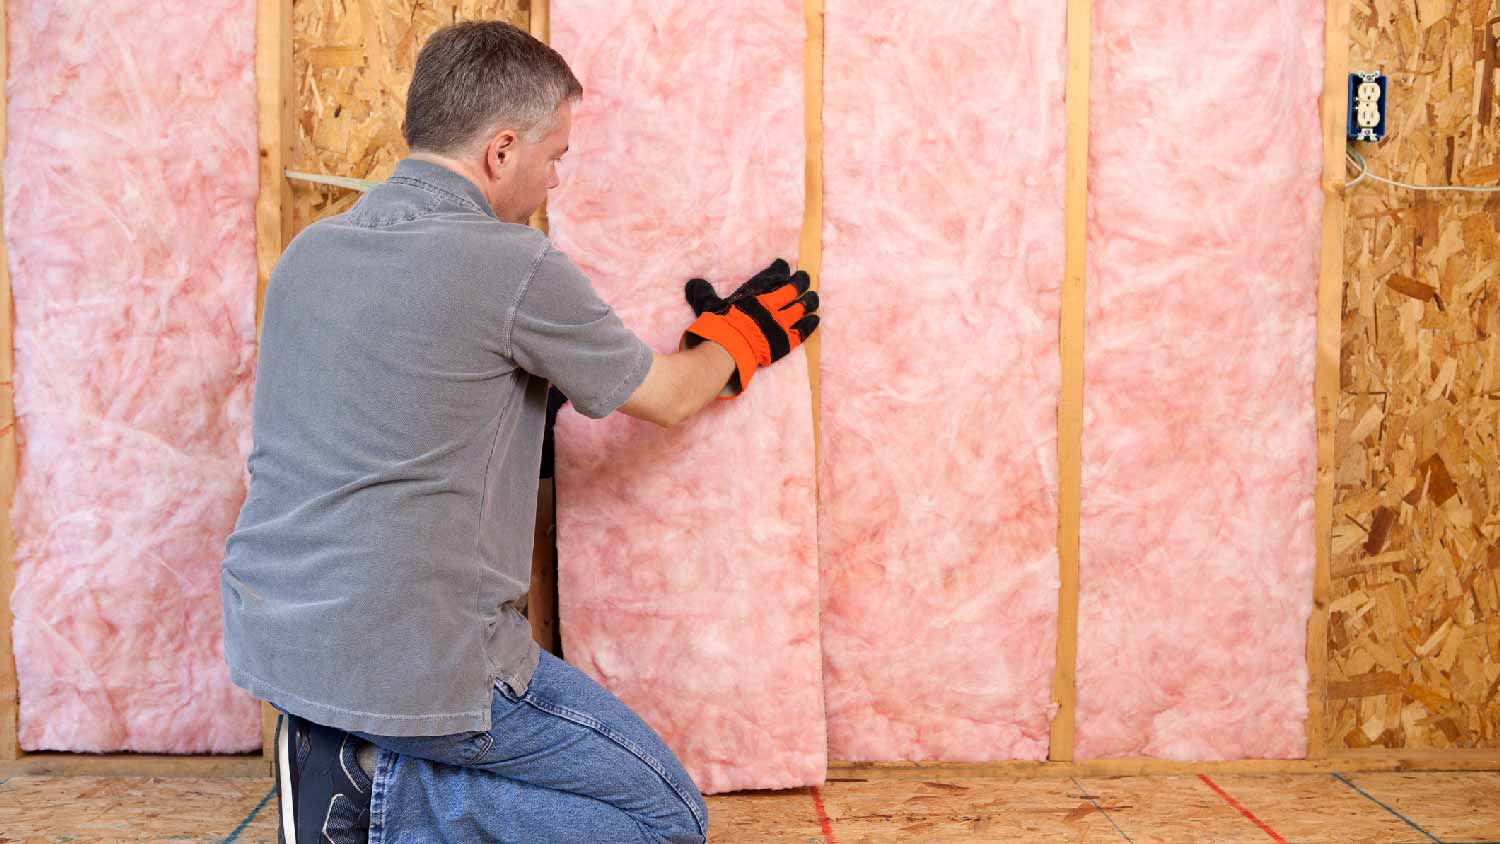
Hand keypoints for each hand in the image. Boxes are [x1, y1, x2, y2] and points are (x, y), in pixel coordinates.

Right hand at [679, 259, 819, 395]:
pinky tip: (815, 319)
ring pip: (801, 308)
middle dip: (801, 282)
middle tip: (806, 277)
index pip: (771, 277)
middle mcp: (771, 305)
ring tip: (814, 298)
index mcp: (754, 295)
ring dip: (809, 302)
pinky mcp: (785, 341)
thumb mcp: (708, 305)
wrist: (730, 348)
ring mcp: (780, 323)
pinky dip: (810, 324)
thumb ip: (703, 293)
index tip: (784, 265)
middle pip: (792, 290)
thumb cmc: (718, 326)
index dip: (780, 269)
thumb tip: (693, 283)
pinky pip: (803, 331)